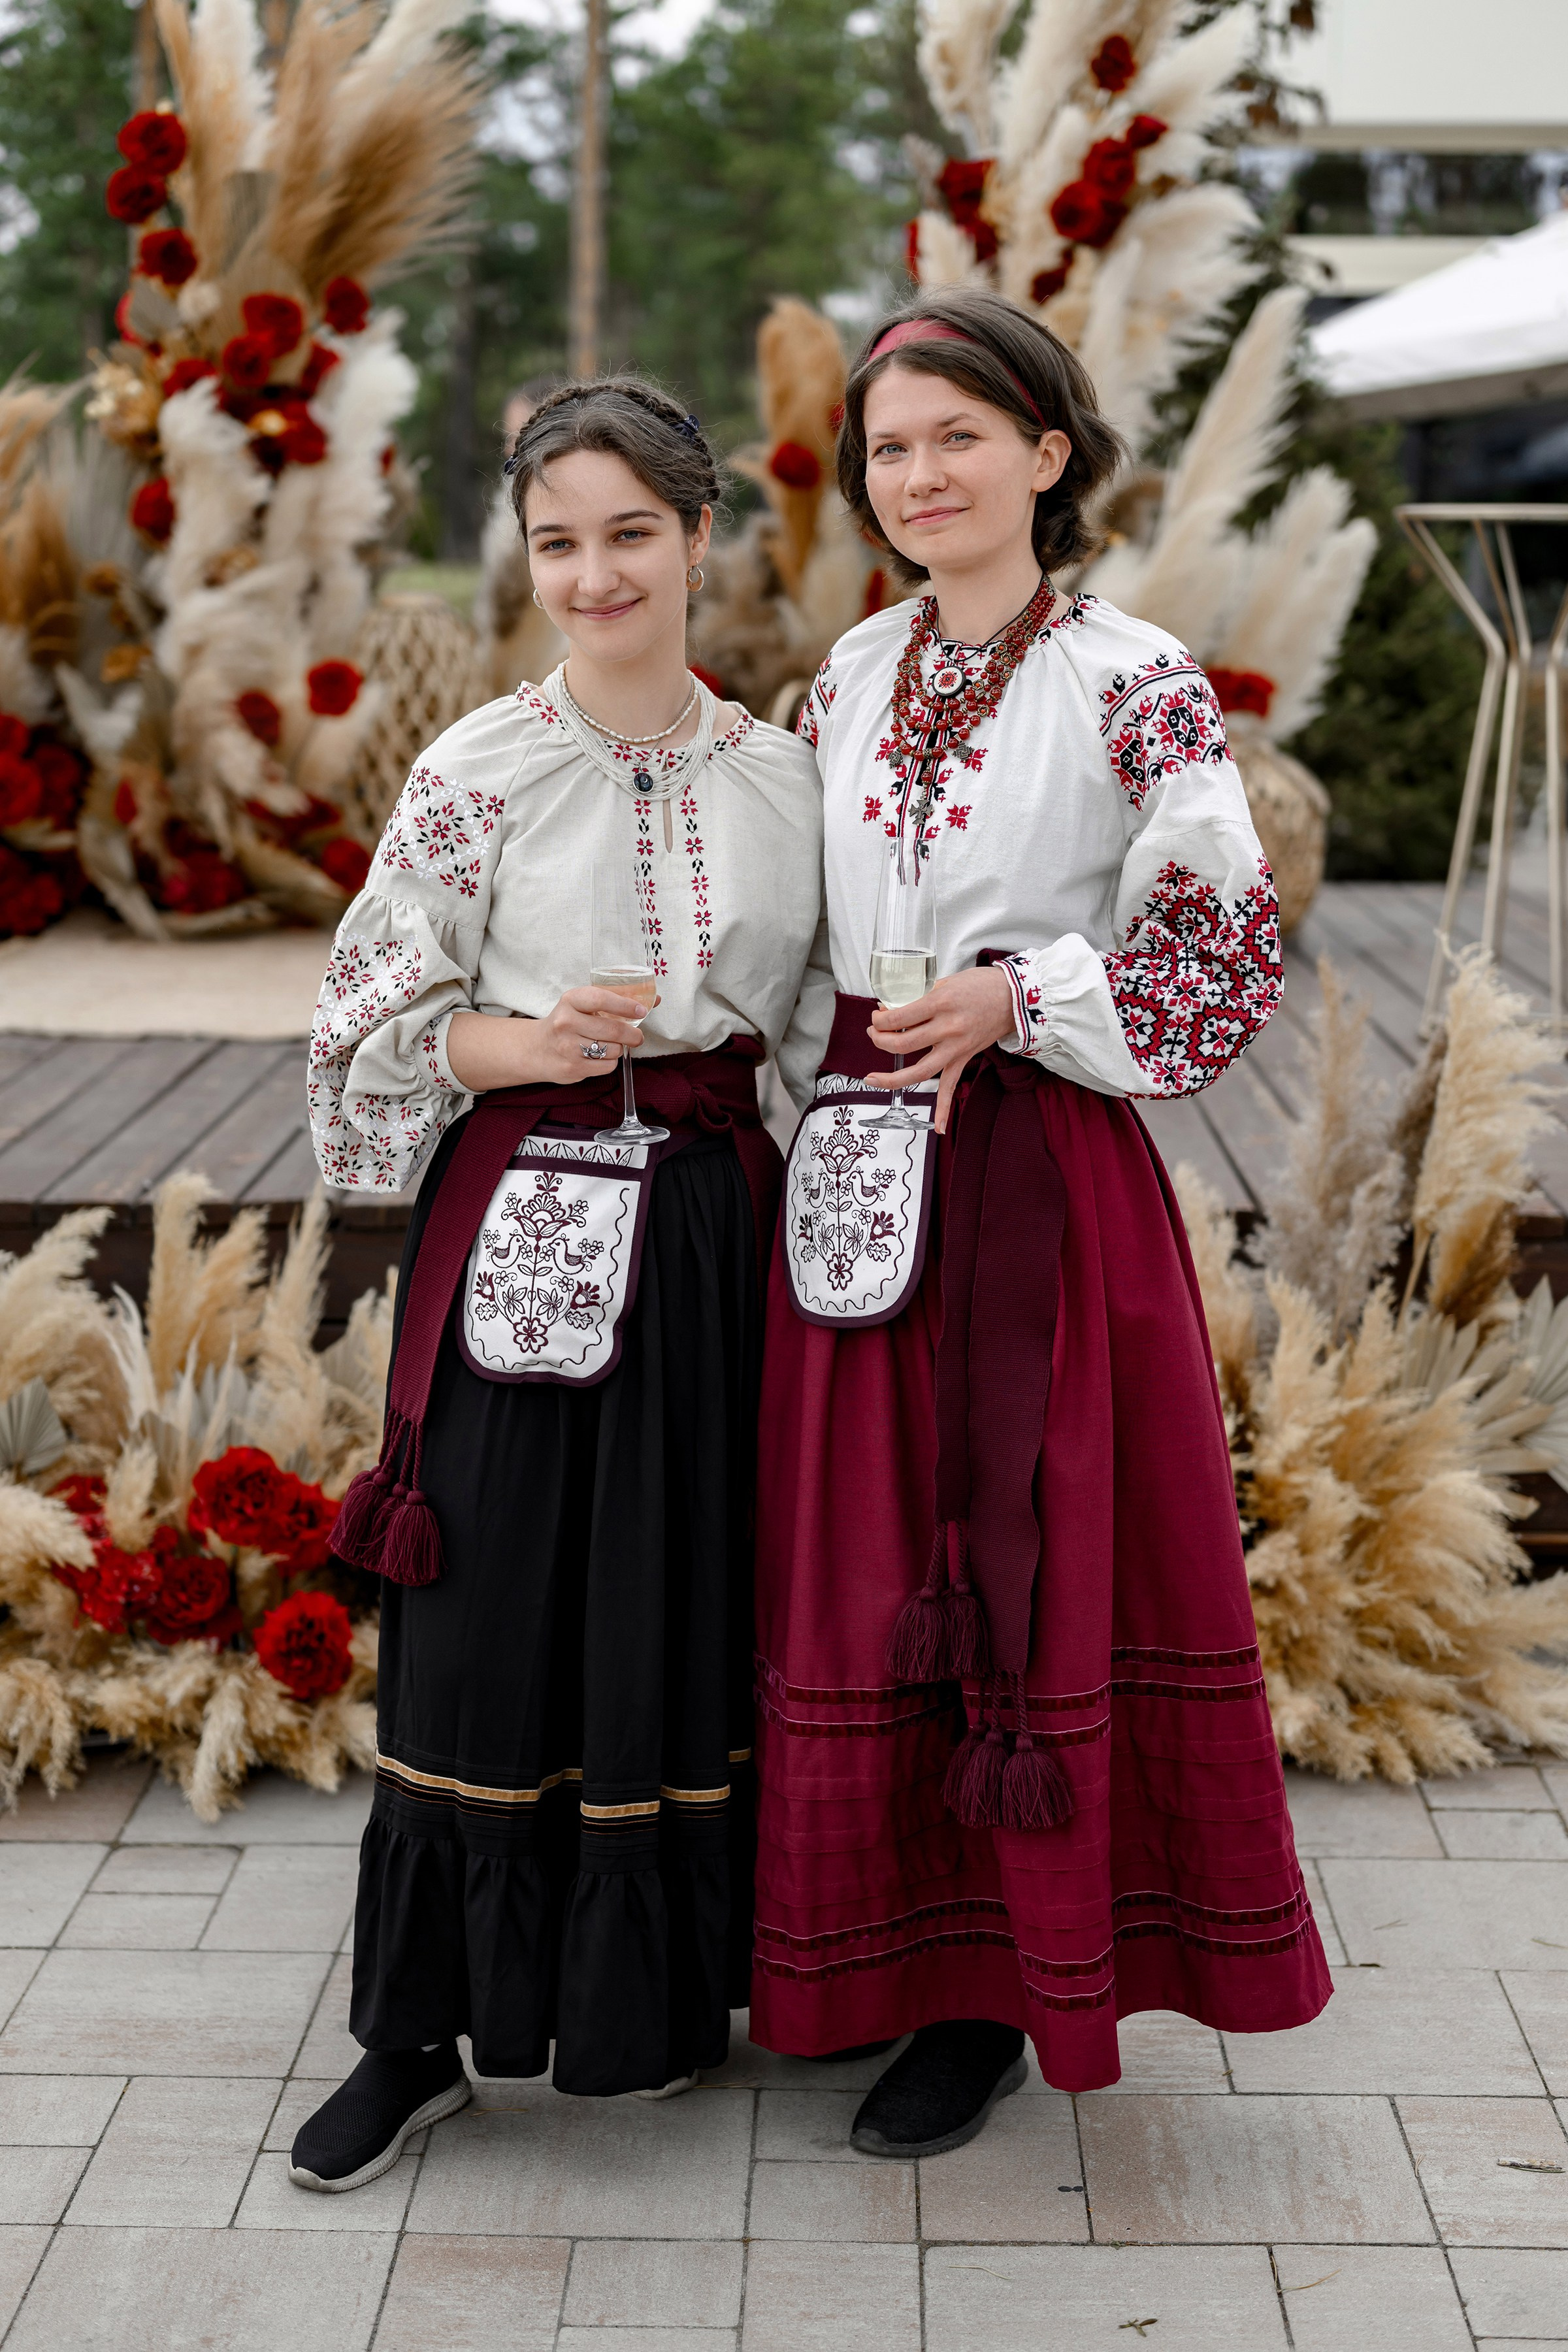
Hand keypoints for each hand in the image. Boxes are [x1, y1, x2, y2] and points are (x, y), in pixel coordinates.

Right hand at [446, 988, 657, 1091]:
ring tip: (609, 1045)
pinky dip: (610, 1062)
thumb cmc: (568, 1023)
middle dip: (632, 1034)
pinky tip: (600, 1057)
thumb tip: (656, 1000)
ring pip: (613, 1049)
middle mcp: (566, 1022)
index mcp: (570, 1000)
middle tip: (637, 1036)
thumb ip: (616, 1001)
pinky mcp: (572, 1068)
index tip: (642, 1010)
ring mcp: (568, 1047)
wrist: (537, 1049)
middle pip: (613, 1029)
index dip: (625, 1005)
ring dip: (618, 1048)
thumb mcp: (582, 1005)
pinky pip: (607, 1066)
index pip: (601, 999)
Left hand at [866, 965, 1014, 1132]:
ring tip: (871, 1078)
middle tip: (873, 1033)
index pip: (899, 1018)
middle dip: (880, 1040)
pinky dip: (945, 1108)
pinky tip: (939, 1128)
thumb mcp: (946, 982)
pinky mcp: (965, 1058)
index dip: (880, 1019)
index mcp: (940, 1003)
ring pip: (920, 1071)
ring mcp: (957, 1048)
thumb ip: (920, 996)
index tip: (877, 1016)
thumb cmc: (980, 984)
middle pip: (903, 1044)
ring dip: (892, 1078)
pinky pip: (952, 1087)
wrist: (1014, 997)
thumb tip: (891, 1009)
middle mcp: (947, 1028)